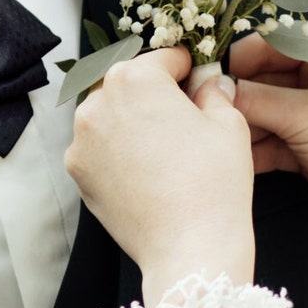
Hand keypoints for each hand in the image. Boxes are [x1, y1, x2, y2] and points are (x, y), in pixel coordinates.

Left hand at [65, 48, 254, 304]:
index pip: (163, 58)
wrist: (189, 249)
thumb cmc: (214, 183)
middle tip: (183, 117)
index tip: (198, 83)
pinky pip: (98, 146)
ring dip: (131, 119)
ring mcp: (81, 139)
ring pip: (109, 113)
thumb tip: (207, 83)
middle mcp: (98, 101)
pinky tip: (144, 169)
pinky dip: (117, 149)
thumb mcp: (229, 124)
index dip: (187, 70)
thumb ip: (213, 92)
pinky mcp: (78, 171)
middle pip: (129, 83)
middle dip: (154, 93)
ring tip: (162, 146)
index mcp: (135, 78)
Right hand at [228, 27, 307, 279]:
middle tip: (203, 101)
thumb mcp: (306, 117)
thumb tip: (211, 85)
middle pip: (271, 73)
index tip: (207, 66)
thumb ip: (255, 99)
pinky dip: (256, 144)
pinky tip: (231, 154)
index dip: (243, 55)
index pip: (282, 40)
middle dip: (240, 92)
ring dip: (245, 121)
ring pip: (270, 106)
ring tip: (213, 129)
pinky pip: (275, 133)